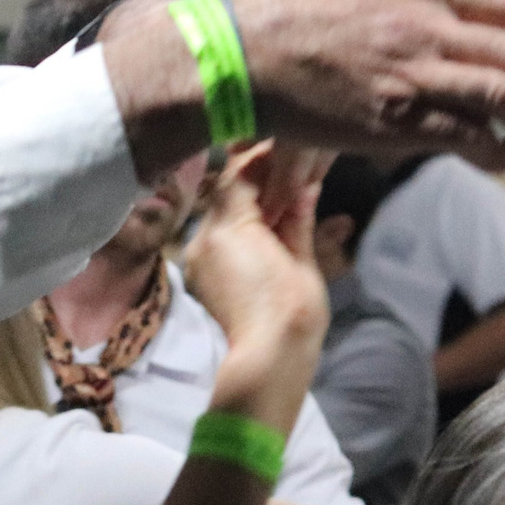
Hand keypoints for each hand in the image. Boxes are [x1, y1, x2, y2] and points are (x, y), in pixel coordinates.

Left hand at [182, 141, 331, 427]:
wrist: (269, 357)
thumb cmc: (292, 308)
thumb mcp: (301, 256)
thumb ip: (298, 217)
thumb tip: (305, 185)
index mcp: (229, 227)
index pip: (240, 175)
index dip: (263, 158)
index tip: (286, 147)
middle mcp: (204, 236)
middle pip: (227, 192)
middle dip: (256, 180)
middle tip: (287, 167)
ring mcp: (199, 256)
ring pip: (221, 213)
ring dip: (248, 203)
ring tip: (280, 195)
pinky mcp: (202, 274)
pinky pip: (218, 237)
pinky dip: (239, 227)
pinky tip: (265, 226)